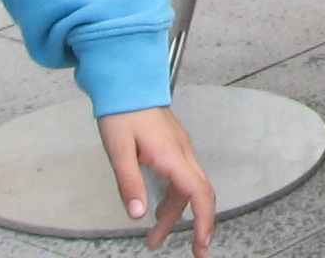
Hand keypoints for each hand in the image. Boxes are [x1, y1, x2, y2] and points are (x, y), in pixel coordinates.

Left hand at [100, 107, 215, 255]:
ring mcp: (180, 150)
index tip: (202, 244)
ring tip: (154, 239)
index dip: (205, 220)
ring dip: (175, 215)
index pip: (199, 192)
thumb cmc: (123, 113)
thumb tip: (138, 215)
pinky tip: (157, 210)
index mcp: (172, 156)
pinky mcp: (173, 148)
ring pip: (187, 189)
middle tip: (195, 252)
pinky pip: (181, 179)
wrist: (128, 84)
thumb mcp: (119, 151)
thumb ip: (129, 184)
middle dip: (199, 225)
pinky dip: (173, 200)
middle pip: (199, 194)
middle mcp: (183, 153)